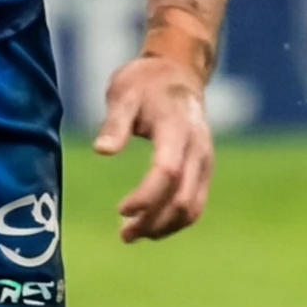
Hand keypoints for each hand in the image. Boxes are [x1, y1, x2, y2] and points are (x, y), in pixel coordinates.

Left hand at [91, 46, 219, 239]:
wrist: (178, 72)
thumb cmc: (145, 82)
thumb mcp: (123, 93)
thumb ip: (114, 123)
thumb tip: (102, 151)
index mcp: (177, 128)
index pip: (167, 172)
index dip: (145, 197)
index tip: (120, 210)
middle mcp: (198, 148)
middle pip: (182, 198)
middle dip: (154, 222)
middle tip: (123, 235)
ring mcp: (205, 160)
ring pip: (192, 207)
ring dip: (164, 227)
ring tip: (131, 235)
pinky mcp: (203, 169)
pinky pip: (195, 203)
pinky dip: (173, 220)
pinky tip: (149, 224)